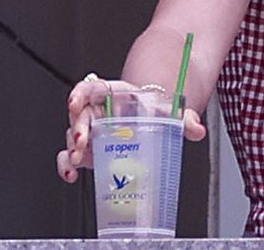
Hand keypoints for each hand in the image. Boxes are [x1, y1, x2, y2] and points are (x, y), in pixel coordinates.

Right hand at [55, 76, 207, 183]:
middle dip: (77, 128)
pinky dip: (67, 165)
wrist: (156, 119)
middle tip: (82, 140)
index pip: (90, 88)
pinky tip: (71, 174)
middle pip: (79, 115)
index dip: (79, 94)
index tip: (75, 102)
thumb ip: (185, 118)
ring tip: (76, 161)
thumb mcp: (171, 110)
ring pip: (72, 136)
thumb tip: (197, 129)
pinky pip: (72, 156)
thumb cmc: (156, 111)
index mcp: (114, 94)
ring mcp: (92, 132)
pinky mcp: (90, 151)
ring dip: (71, 150)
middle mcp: (98, 112)